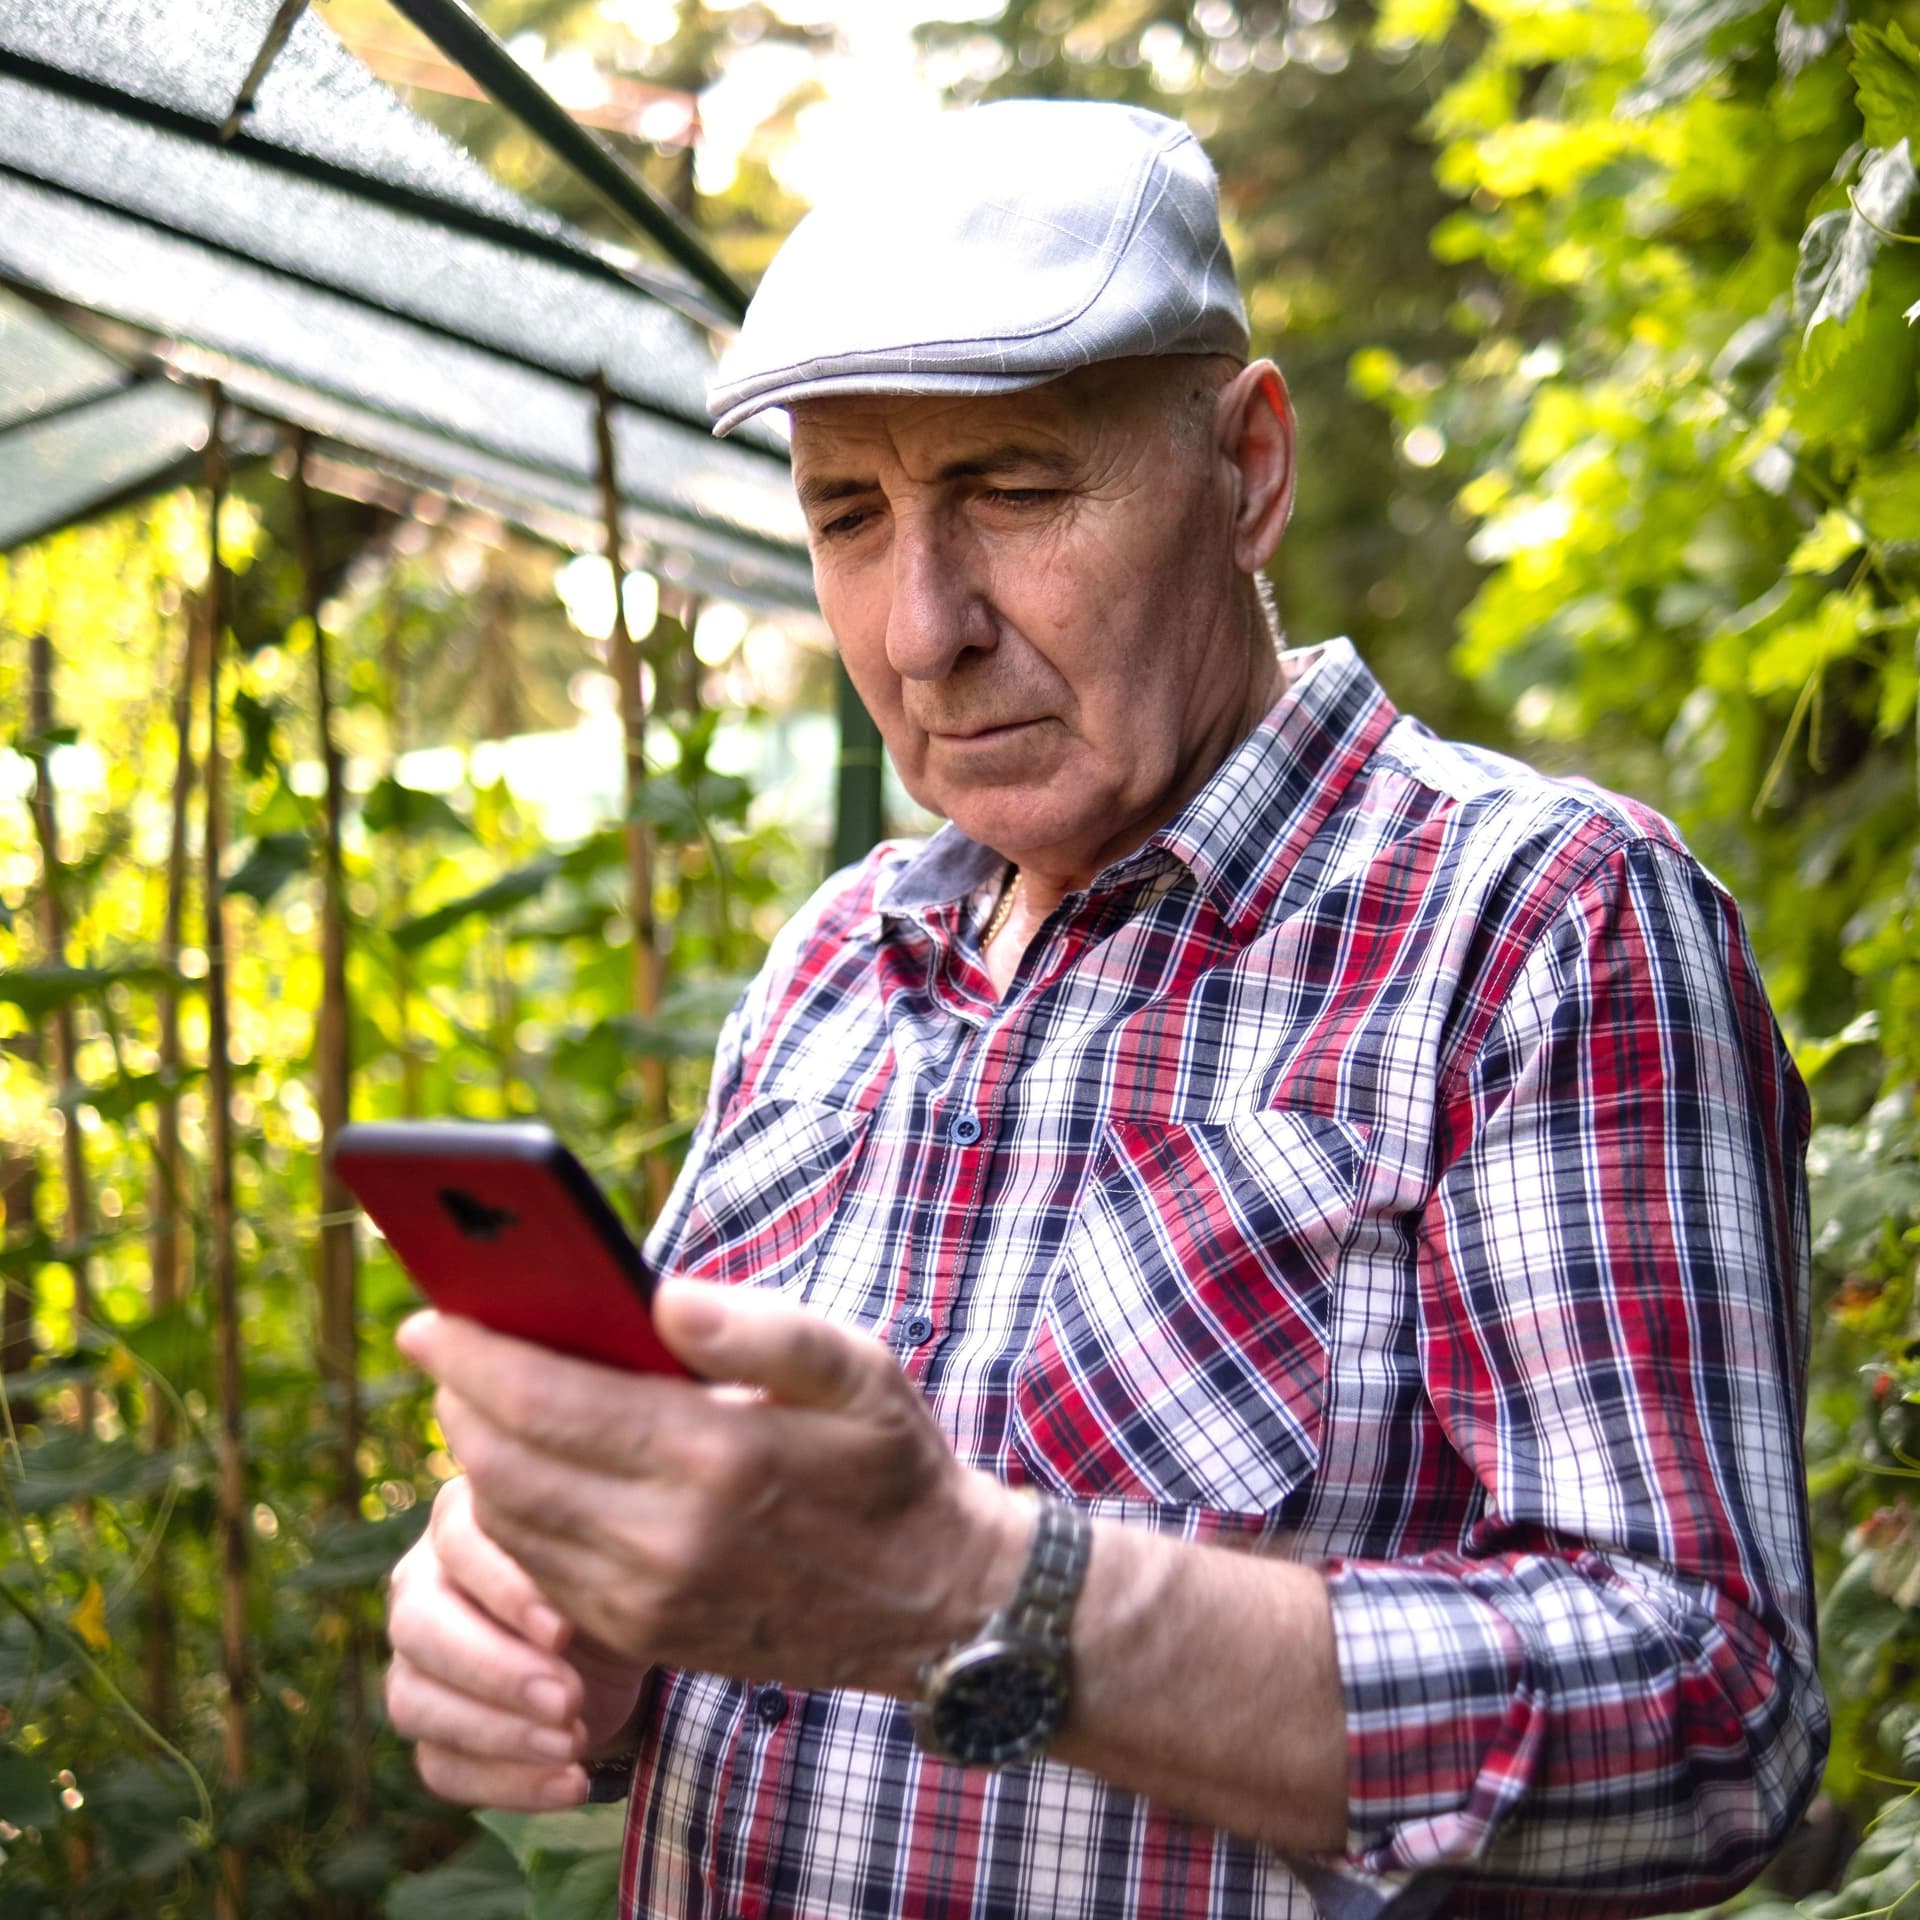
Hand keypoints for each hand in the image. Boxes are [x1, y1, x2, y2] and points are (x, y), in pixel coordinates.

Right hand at [384, 1473, 651, 1808]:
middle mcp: (420, 1587)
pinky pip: (441, 1766)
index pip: (457, 1543)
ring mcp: (413, 1663)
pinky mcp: (429, 1729)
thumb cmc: (606, 1581)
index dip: (504, 1591)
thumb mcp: (605, 1562)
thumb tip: (572, 1600)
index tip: (564, 1632)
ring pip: (417, 1702)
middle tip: (567, 1700)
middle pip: (418, 1627)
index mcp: (460, 1522)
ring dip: (500, 1733)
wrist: (615, 1644)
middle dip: (496, 1671)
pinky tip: (572, 1781)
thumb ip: (583, 1557)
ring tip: (574, 1743)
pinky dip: (509, 1783)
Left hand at [396, 1279, 1030, 1698]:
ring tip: (477, 1397)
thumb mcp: (860, 1371)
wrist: (934, 1606)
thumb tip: (660, 1296)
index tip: (429, 1317)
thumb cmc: (892, 1467)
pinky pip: (539, 1569)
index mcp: (718, 1459)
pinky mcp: (644, 1635)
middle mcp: (668, 1539)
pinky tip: (524, 1465)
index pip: (550, 1403)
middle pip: (507, 1466)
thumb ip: (761, 1328)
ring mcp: (649, 1599)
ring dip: (476, 1455)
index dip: (477, 1357)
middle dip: (460, 1400)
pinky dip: (512, 1511)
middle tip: (447, 1348)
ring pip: (512, 1523)